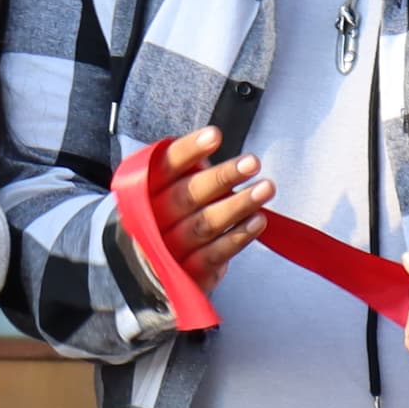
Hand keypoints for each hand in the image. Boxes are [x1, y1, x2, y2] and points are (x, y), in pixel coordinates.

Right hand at [135, 125, 268, 288]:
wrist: (142, 267)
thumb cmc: (165, 216)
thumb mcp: (166, 187)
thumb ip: (188, 169)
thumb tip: (217, 144)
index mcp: (145, 190)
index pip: (165, 166)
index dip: (190, 150)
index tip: (215, 135)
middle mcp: (153, 219)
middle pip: (186, 195)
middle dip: (222, 177)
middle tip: (252, 162)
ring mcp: (169, 248)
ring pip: (203, 225)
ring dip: (237, 206)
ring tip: (266, 188)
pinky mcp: (187, 272)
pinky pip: (213, 254)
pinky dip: (237, 238)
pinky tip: (258, 221)